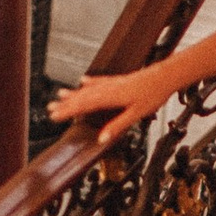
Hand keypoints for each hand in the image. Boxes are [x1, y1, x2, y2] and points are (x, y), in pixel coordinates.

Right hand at [47, 65, 172, 150]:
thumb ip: (117, 126)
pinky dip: (90, 82)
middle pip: (83, 97)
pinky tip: (82, 80)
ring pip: (89, 89)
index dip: (68, 111)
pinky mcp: (119, 81)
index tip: (54, 116)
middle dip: (66, 104)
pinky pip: (100, 81)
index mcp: (110, 97)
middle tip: (49, 109)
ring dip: (74, 93)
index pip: (84, 105)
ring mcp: (113, 83)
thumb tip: (101, 139)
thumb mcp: (136, 114)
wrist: (166, 76)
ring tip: (59, 94)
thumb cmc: (153, 94)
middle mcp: (109, 88)